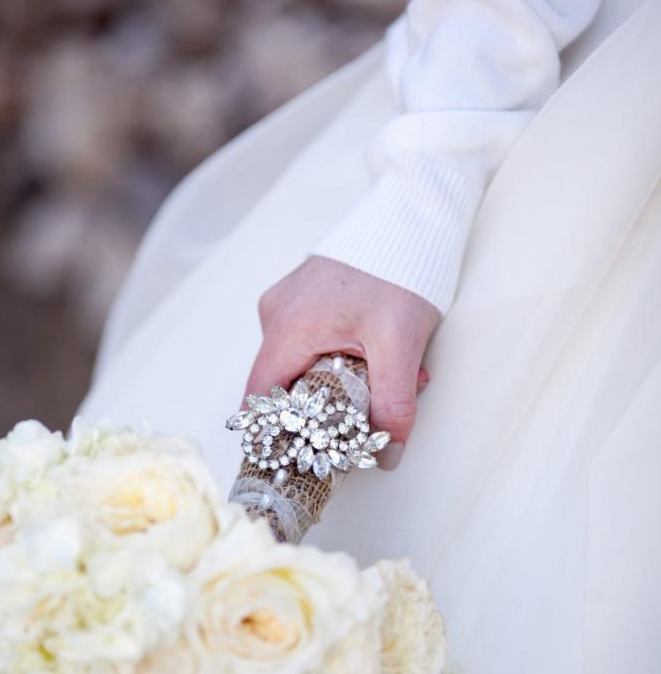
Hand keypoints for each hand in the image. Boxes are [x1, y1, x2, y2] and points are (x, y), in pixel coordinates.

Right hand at [243, 256, 440, 468]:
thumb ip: (393, 405)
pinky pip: (309, 341)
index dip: (276, 433)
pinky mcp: (303, 297)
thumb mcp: (400, 346)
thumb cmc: (400, 271)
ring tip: (386, 375)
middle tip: (368, 415)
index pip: (261, 399)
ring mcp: (287, 303)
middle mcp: (276, 315)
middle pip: (283, 385)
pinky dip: (339, 356)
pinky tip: (377, 353)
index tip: (302, 456)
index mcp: (288, 328)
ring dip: (339, 381)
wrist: (412, 217)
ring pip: (300, 364)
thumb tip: (386, 455)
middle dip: (325, 408)